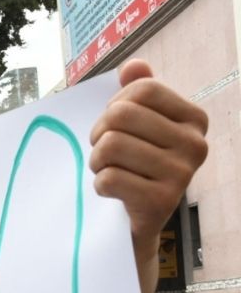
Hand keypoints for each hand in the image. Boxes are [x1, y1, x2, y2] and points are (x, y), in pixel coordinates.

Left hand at [89, 59, 207, 292]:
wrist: (134, 226)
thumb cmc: (132, 168)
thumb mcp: (137, 128)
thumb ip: (137, 93)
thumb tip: (134, 66)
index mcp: (194, 119)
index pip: (142, 90)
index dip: (114, 106)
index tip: (113, 127)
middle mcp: (196, 145)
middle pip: (121, 115)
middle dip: (99, 134)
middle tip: (103, 154)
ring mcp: (182, 174)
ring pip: (110, 145)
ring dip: (97, 161)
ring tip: (107, 172)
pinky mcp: (161, 201)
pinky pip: (108, 177)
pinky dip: (99, 185)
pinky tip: (111, 193)